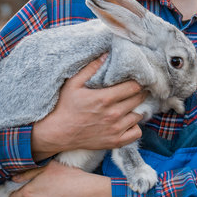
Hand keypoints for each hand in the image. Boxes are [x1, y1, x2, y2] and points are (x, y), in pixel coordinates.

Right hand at [31, 54, 145, 160]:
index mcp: (105, 98)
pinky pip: (136, 133)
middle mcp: (113, 114)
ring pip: (139, 115)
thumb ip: (91, 68)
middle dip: (139, 92)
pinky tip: (127, 122)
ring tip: (129, 105)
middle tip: (135, 90)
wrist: (57, 133)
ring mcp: (115, 129)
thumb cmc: (64, 106)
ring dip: (136, 109)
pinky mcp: (115, 141)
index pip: (134, 86)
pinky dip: (135, 127)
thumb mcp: (73, 83)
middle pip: (139, 99)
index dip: (138, 81)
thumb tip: (106, 54)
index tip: (136, 79)